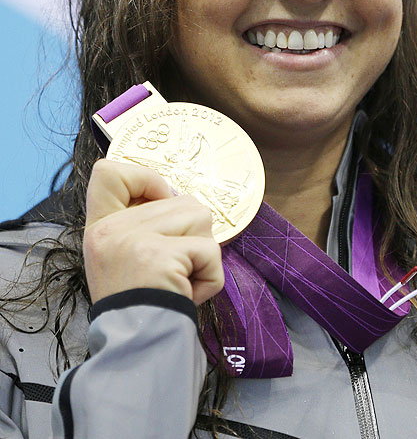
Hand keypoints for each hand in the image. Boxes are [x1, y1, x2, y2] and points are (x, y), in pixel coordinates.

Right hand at [83, 159, 223, 304]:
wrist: (140, 350)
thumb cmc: (142, 303)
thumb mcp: (125, 257)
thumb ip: (145, 223)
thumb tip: (181, 197)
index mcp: (100, 226)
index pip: (109, 172)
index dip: (145, 179)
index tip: (158, 202)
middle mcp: (111, 230)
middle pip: (181, 198)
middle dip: (191, 235)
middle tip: (172, 268)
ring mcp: (134, 242)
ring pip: (201, 218)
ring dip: (203, 253)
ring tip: (180, 278)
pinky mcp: (161, 257)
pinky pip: (210, 251)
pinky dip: (210, 276)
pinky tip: (188, 293)